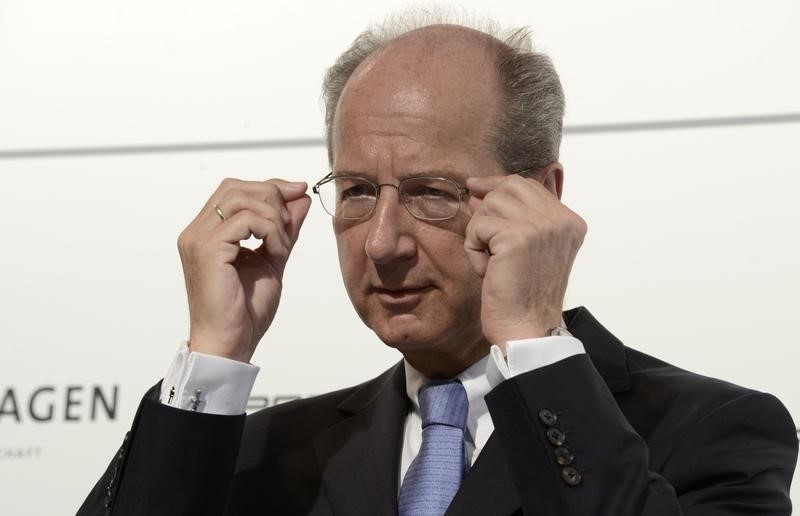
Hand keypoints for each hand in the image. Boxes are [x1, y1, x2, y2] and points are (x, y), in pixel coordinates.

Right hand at [177, 178, 310, 361]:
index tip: (299, 192)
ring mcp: (198, 239)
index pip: (234, 190)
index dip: (269, 186)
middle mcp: (196, 231)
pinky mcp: (208, 249)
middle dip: (273, 197)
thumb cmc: (245, 311)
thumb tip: (300, 198)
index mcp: (206, 232)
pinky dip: (270, 231)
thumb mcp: (273, 258)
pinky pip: (246, 220)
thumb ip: (283, 228)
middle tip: (291, 223)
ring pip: (242, 199)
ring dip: (274, 218)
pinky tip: (276, 252)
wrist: (231, 343)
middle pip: (236, 187)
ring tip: (282, 246)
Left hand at [464, 167, 585, 346]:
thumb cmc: (522, 294)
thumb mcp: (525, 248)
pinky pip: (478, 227)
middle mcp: (560, 219)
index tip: (476, 188)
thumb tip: (478, 190)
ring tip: (491, 262)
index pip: (527, 184)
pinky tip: (487, 271)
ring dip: (479, 234)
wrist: (527, 329)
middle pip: (507, 187)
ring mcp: (541, 226)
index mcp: (569, 221)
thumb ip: (512, 217)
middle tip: (485, 243)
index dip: (497, 185)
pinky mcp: (516, 238)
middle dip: (486, 211)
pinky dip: (473, 250)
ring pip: (489, 205)